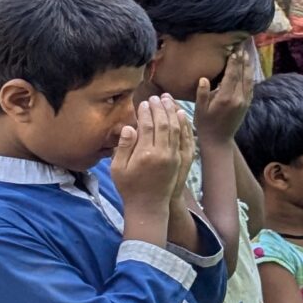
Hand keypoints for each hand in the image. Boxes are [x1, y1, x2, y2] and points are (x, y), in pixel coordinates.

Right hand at [111, 93, 196, 209]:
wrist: (149, 205)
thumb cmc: (129, 187)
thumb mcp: (117, 169)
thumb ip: (122, 147)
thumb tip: (128, 127)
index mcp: (145, 154)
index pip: (147, 126)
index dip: (145, 113)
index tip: (143, 103)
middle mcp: (162, 153)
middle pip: (163, 123)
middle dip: (160, 108)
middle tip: (155, 97)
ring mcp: (175, 156)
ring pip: (176, 128)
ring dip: (172, 111)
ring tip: (167, 99)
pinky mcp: (182, 159)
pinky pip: (185, 137)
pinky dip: (184, 124)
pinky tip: (181, 114)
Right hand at [193, 42, 257, 142]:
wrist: (219, 140)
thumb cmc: (206, 124)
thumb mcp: (200, 110)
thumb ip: (202, 94)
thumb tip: (204, 78)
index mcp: (226, 98)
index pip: (232, 76)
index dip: (234, 62)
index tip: (235, 51)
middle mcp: (239, 98)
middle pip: (243, 75)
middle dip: (243, 60)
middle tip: (243, 46)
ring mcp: (245, 101)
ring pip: (249, 80)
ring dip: (248, 66)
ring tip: (247, 54)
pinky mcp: (247, 104)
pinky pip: (250, 86)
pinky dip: (249, 76)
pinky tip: (248, 69)